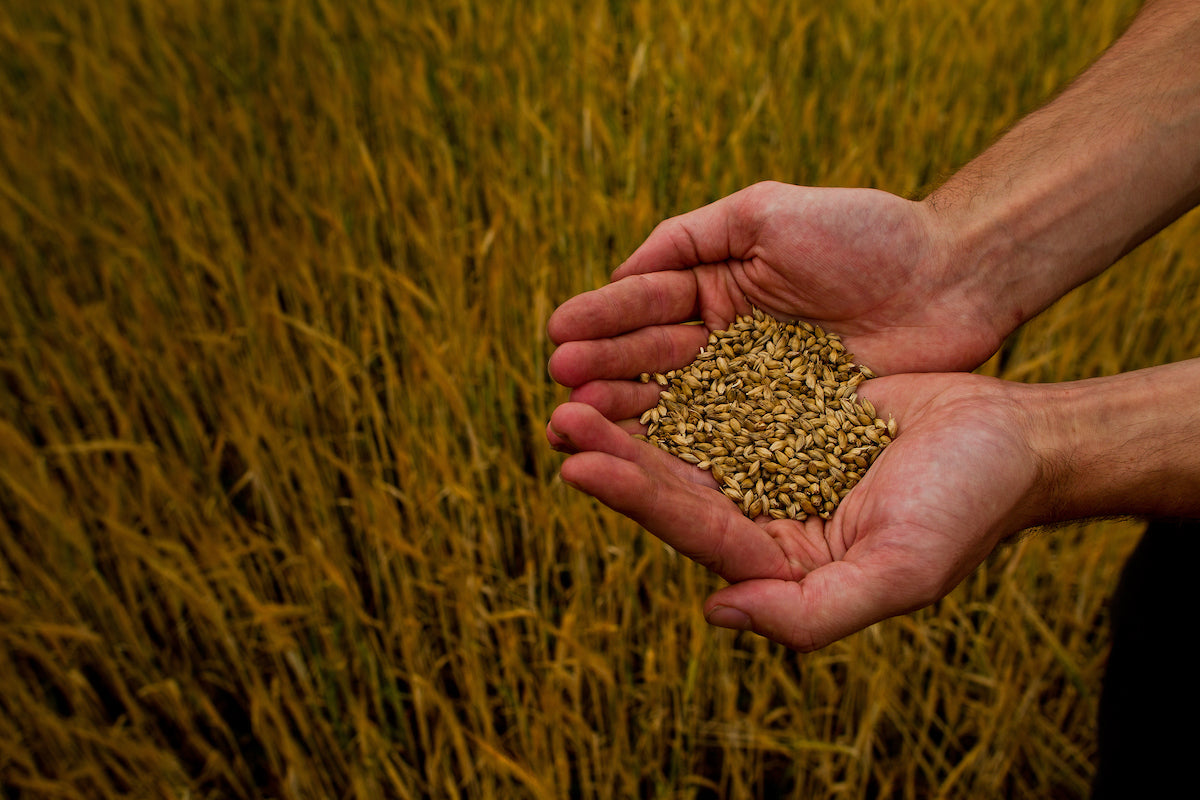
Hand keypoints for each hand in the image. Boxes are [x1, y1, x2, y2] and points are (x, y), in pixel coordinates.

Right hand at [547, 182, 1002, 412]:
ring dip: (628, 414)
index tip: (556, 333)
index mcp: (716, 285)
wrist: (952, 278)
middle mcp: (725, 341)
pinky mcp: (786, 431)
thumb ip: (690, 237)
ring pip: (679, 405)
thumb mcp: (766, 212)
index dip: (602, 321)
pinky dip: (684, 450)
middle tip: (559, 388)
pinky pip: (728, 442)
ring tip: (581, 422)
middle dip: (602, 371)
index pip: (646, 306)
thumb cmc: (865, 233)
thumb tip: (621, 274)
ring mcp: (753, 388)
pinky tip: (644, 459)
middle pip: (651, 362)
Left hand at [548, 371, 1045, 651]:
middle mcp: (762, 513)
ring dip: (632, 408)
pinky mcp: (781, 410)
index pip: (692, 527)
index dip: (633, 496)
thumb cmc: (968, 506)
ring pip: (685, 433)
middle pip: (673, 479)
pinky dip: (678, 374)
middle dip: (613, 448)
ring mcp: (769, 459)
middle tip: (557, 411)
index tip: (576, 463)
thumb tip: (718, 613)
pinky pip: (718, 390)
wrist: (1013, 437)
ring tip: (575, 376)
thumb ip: (813, 611)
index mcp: (778, 560)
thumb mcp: (902, 571)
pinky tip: (638, 347)